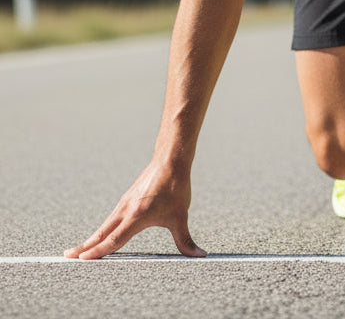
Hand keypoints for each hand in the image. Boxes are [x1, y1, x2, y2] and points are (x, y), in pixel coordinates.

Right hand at [64, 160, 205, 259]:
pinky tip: (102, 232)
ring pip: (105, 224)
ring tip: (80, 248)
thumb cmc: (176, 188)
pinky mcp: (128, 198)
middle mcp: (126, 210)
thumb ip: (185, 239)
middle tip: (68, 256)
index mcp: (136, 217)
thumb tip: (200, 255)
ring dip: (93, 237)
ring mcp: (125, 203)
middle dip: (85, 246)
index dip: (98, 251)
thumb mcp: (181, 216)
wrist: (171, 160)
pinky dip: (103, 227)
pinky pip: (112, 217)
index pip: (113, 240)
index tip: (81, 259)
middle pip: (102, 233)